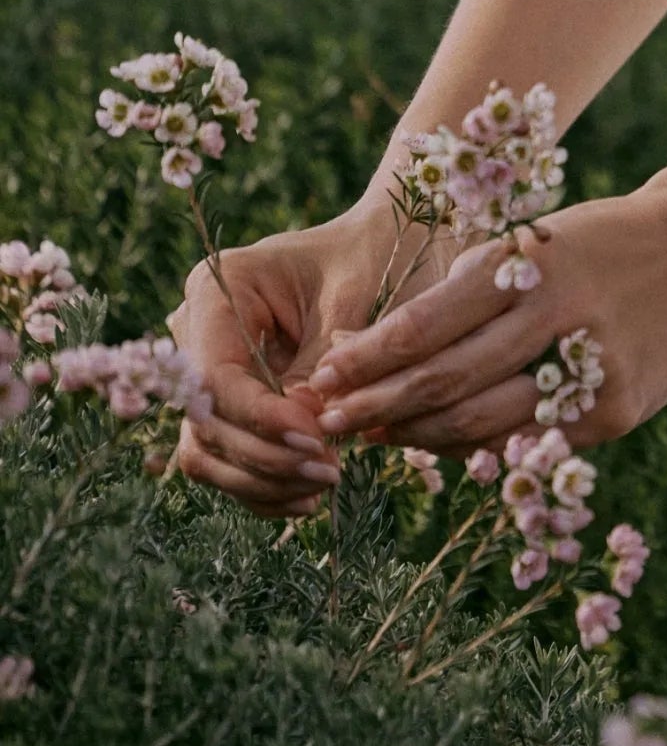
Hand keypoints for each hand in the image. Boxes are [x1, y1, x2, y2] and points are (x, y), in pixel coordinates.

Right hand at [169, 204, 443, 515]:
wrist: (386, 248)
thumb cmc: (374, 259)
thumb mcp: (354, 300)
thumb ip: (322, 363)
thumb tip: (301, 428)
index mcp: (219, 289)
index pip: (214, 375)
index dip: (258, 418)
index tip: (315, 441)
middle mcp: (200, 333)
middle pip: (204, 420)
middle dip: (264, 456)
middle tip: (329, 472)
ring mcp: (211, 373)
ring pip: (209, 450)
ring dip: (262, 479)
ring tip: (324, 486)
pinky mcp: (233, 407)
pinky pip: (229, 460)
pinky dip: (264, 485)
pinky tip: (308, 498)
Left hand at [303, 182, 666, 456]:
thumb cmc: (599, 245)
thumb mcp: (533, 245)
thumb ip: (461, 294)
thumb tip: (367, 347)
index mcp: (532, 265)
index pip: (427, 325)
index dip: (367, 359)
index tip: (321, 377)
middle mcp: (560, 317)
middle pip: (445, 380)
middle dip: (376, 405)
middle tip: (327, 422)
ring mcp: (593, 371)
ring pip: (481, 422)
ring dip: (417, 434)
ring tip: (376, 434)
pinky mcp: (617, 412)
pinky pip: (527, 439)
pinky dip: (478, 442)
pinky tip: (442, 439)